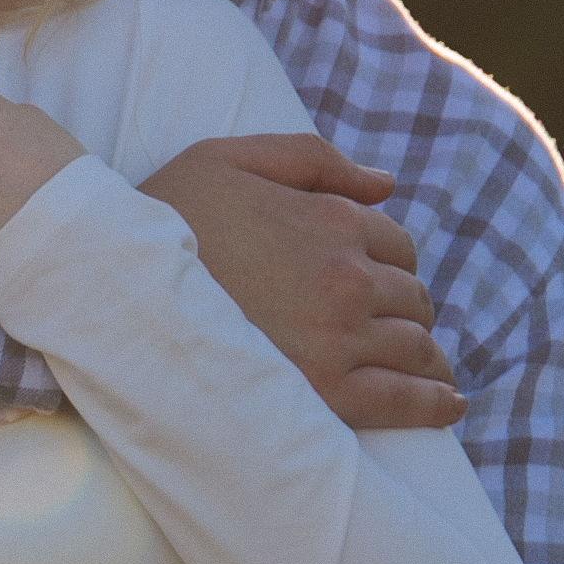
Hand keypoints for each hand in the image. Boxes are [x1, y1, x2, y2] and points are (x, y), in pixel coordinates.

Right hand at [150, 130, 458, 430]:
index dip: (389, 264)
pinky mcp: (328, 392)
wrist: (115, 287)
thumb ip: (315, 160)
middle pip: (412, 297)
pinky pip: (404, 400)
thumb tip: (386, 184)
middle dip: (406, 310)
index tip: (376, 283)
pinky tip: (447, 405)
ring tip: (428, 372)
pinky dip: (434, 402)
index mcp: (332, 220)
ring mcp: (341, 337)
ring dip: (425, 356)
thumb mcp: (232, 157)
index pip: (397, 245)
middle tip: (390, 329)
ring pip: (416, 346)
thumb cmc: (165, 215)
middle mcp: (348, 277)